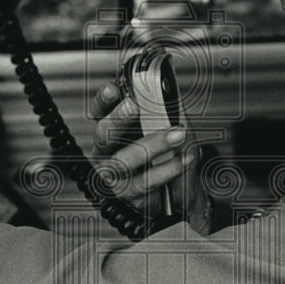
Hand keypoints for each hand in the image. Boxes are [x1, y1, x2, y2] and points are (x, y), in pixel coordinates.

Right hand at [89, 83, 208, 230]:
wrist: (178, 193)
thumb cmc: (166, 156)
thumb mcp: (166, 128)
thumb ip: (161, 110)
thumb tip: (166, 90)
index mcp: (113, 130)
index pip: (100, 112)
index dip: (103, 101)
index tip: (113, 90)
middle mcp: (107, 152)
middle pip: (103, 135)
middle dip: (118, 119)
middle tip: (133, 106)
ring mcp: (115, 175)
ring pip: (124, 160)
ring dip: (152, 145)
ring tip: (177, 134)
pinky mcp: (129, 194)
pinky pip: (145, 181)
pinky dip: (168, 169)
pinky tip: (184, 159)